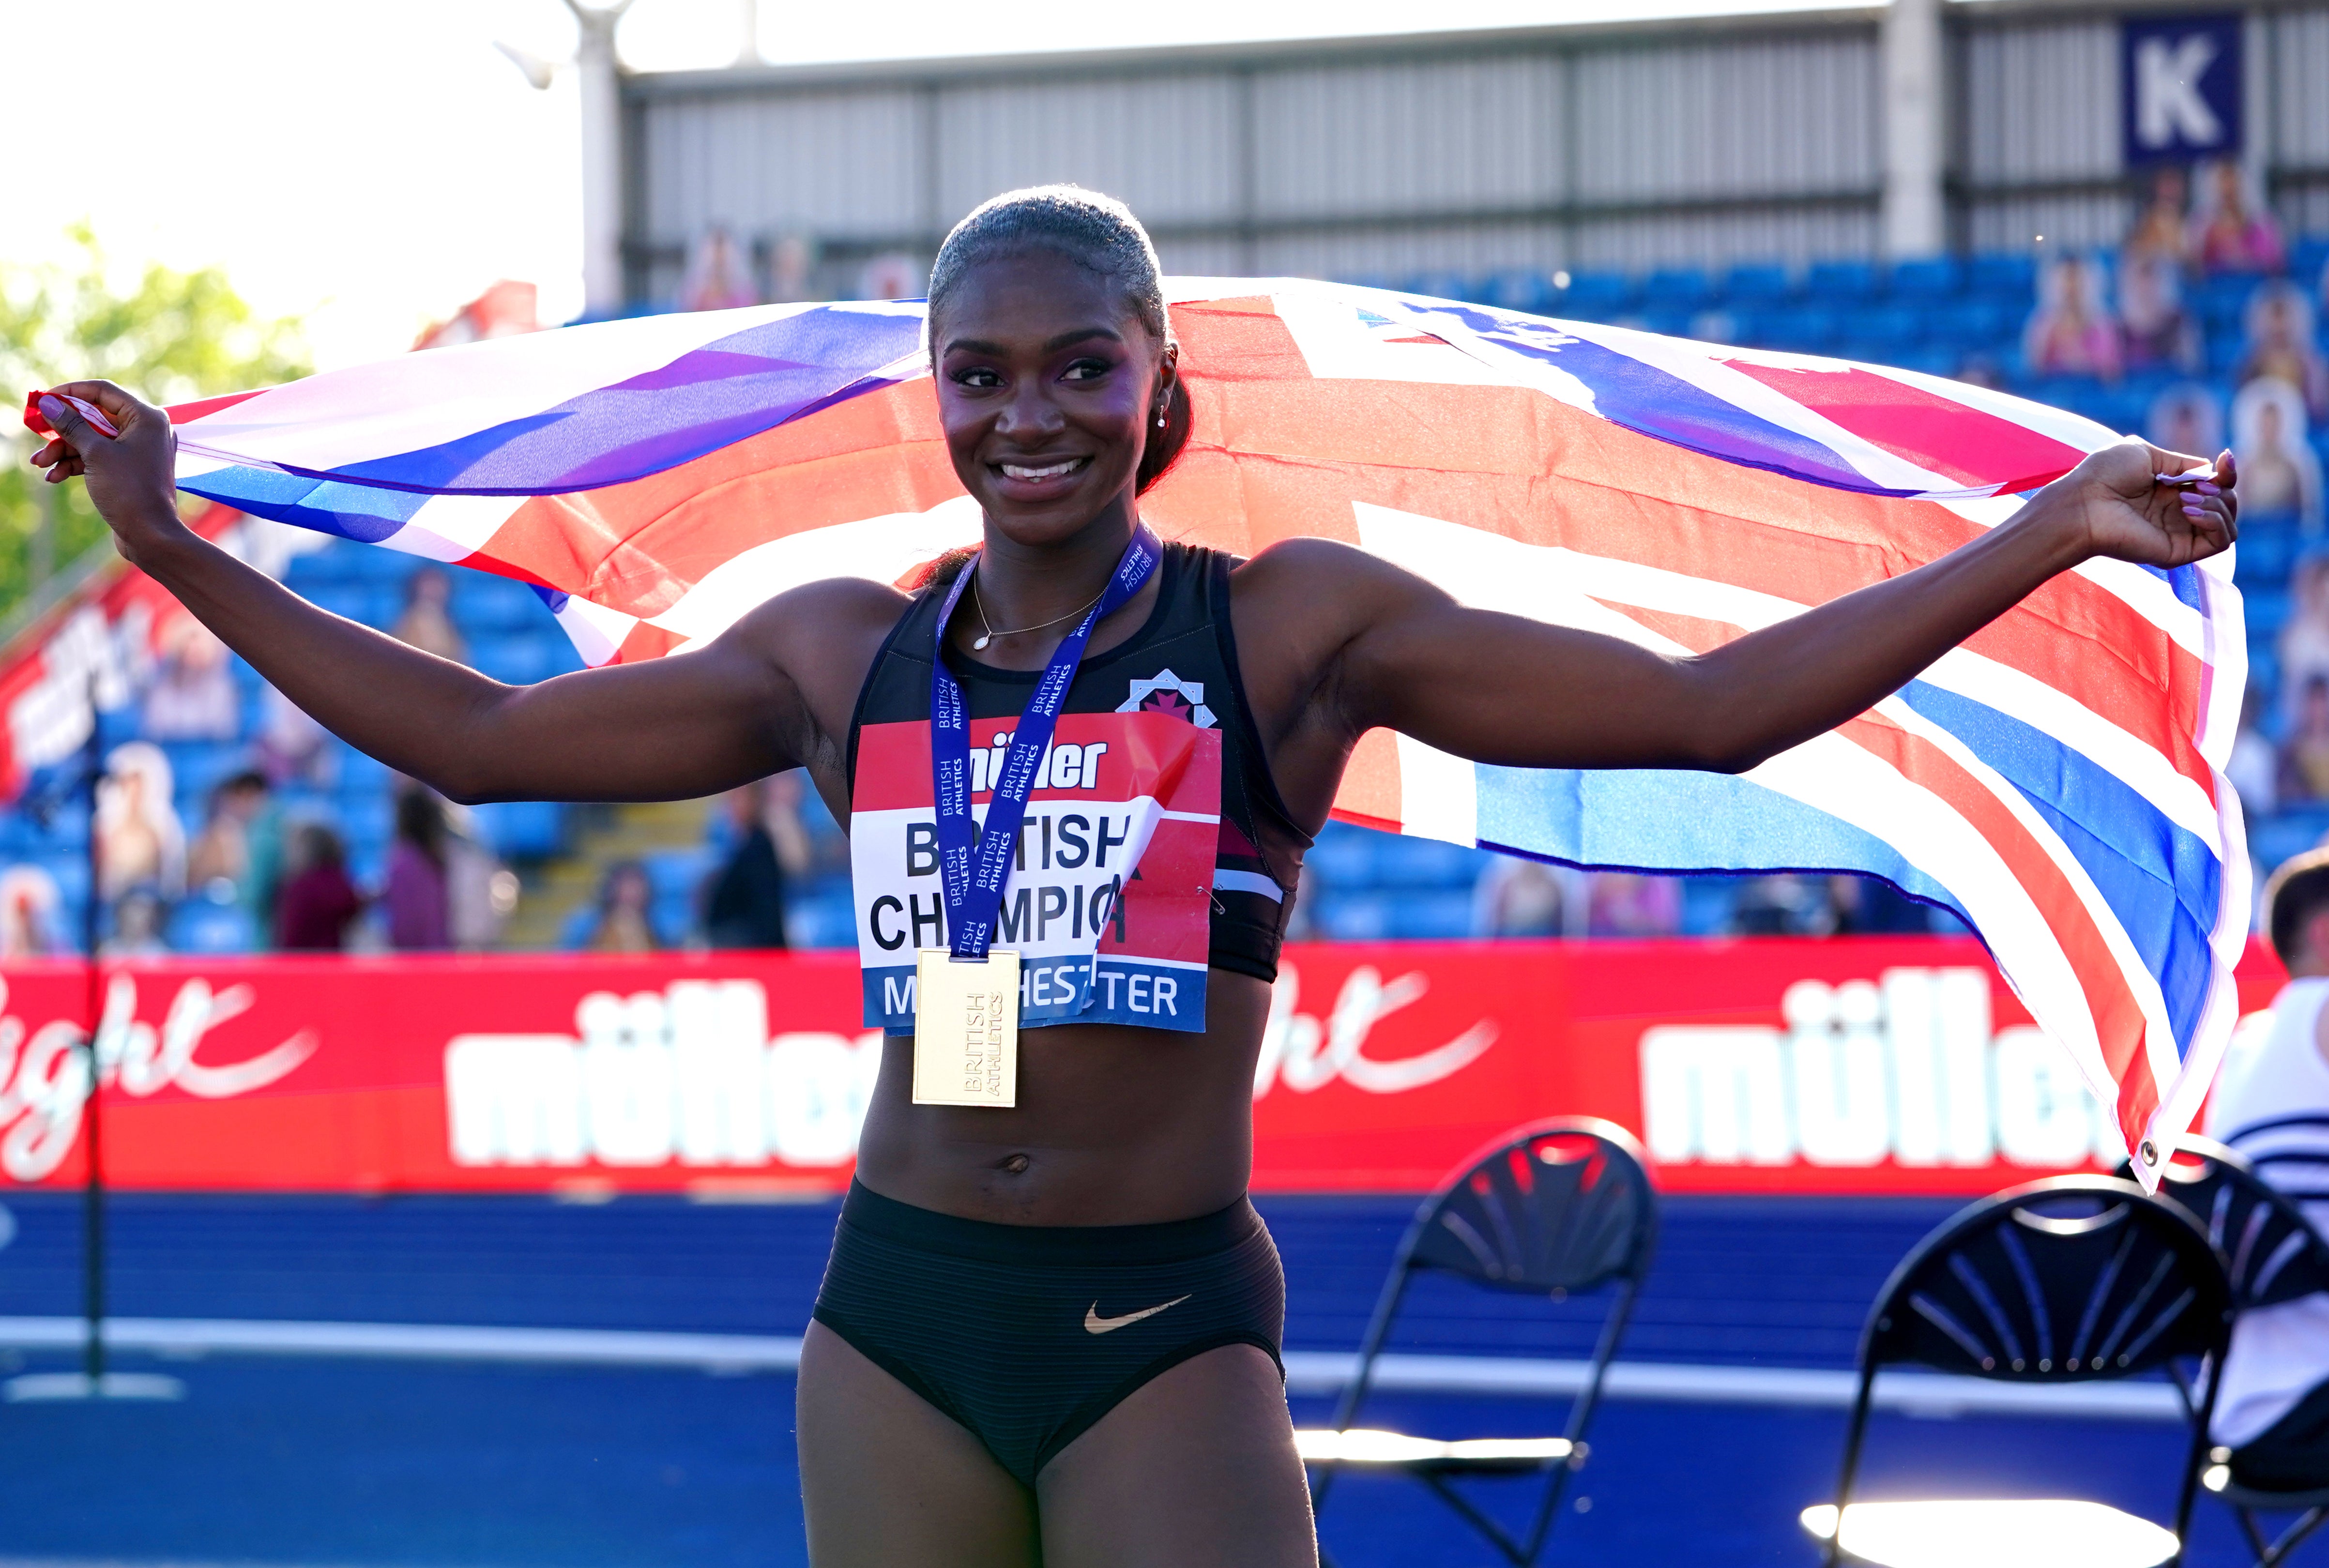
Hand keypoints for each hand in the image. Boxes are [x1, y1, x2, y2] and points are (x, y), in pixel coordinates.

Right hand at [26, 380, 186, 566]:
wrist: (151, 536)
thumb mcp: (95, 454)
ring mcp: (138, 450)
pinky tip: (54, 476)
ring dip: (64, 450)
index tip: (43, 398)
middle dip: (63, 430)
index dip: (71, 392)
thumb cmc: (129, 491)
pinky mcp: (129, 470)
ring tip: (39, 463)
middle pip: (94, 417)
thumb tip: (48, 402)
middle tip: (36, 434)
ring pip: (92, 440)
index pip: (103, 391)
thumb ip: (71, 425)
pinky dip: (76, 464)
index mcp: (146, 417)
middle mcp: (146, 430)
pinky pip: (98, 458)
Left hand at [2033, 438, 2237, 570]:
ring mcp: (2178, 534)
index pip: (2215, 486)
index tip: (2225, 459)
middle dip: (2224, 488)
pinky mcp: (2178, 552)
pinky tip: (2189, 510)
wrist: (2082, 503)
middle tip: (2196, 484)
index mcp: (2169, 490)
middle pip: (2227, 504)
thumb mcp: (2145, 454)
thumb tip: (2210, 469)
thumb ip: (2180, 461)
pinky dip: (2216, 521)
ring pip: (2228, 524)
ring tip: (2186, 498)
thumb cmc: (2103, 475)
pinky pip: (2220, 542)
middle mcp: (2177, 513)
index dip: (2227, 472)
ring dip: (2220, 505)